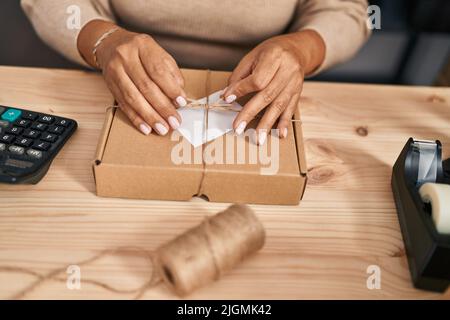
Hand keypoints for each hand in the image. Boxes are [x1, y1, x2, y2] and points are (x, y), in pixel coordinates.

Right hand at [79, 21, 186, 135]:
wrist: (111, 45)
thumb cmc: (142, 52)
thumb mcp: (159, 54)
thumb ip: (172, 73)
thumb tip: (179, 96)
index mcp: (142, 45)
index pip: (158, 70)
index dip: (171, 88)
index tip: (181, 102)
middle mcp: (125, 56)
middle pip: (146, 86)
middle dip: (162, 107)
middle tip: (174, 121)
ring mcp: (115, 71)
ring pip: (133, 98)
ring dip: (150, 116)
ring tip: (162, 128)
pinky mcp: (110, 85)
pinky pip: (123, 105)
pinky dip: (136, 118)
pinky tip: (146, 128)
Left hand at [223, 30, 324, 144]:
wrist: (296, 50)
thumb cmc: (270, 53)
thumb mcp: (253, 57)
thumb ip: (240, 76)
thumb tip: (228, 96)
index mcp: (275, 56)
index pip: (257, 79)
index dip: (241, 90)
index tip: (228, 99)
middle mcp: (288, 69)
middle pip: (267, 95)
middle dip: (250, 113)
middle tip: (238, 128)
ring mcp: (295, 82)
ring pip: (279, 105)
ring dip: (267, 124)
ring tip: (258, 139)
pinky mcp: (298, 92)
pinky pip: (291, 109)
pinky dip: (284, 122)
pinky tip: (280, 134)